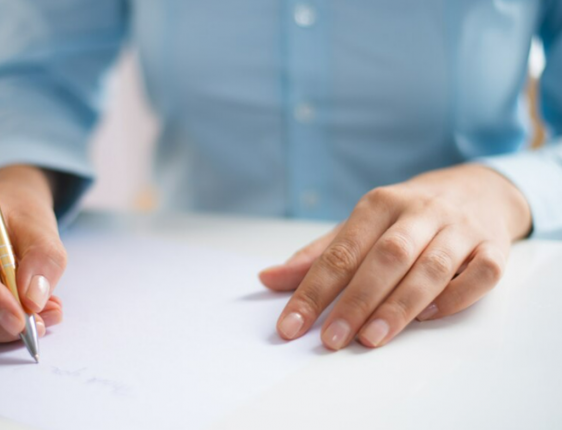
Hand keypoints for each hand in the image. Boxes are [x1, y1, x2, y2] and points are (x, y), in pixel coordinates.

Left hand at [260, 164, 531, 349]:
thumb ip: (318, 256)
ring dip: (401, 305)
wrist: (476, 188)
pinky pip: (482, 273)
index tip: (292, 325)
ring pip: (432, 266)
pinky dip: (457, 296)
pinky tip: (430, 317)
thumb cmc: (406, 216)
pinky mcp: (494, 246)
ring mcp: (459, 228)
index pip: (341, 251)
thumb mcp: (359, 226)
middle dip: (357, 300)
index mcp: (379, 204)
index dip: (313, 290)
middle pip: (387, 257)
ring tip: (372, 337)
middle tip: (333, 338)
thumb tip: (266, 279)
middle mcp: (419, 211)